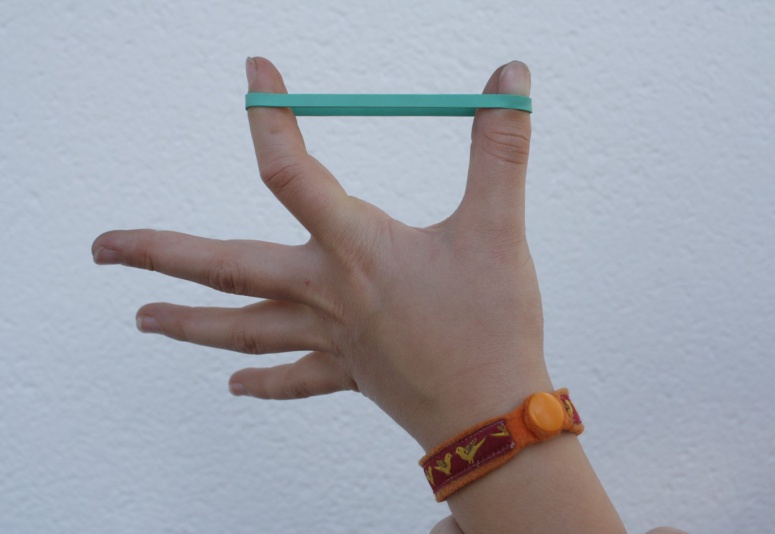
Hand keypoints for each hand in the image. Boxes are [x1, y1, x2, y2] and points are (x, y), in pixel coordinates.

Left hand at [91, 57, 545, 450]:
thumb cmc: (491, 326)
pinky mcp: (348, 374)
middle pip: (227, 267)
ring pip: (244, 328)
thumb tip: (509, 78)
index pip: (292, 172)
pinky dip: (262, 381)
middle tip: (103, 248)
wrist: (493, 416)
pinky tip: (234, 384)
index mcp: (355, 249)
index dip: (271, 117)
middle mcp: (327, 293)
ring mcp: (331, 339)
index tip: (256, 77)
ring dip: (189, 324)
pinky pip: (294, 378)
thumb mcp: (497, 227)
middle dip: (159, 253)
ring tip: (141, 318)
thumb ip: (498, 149)